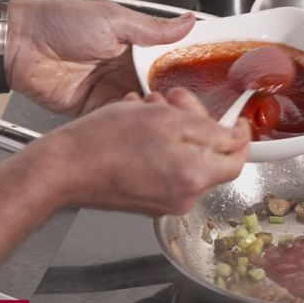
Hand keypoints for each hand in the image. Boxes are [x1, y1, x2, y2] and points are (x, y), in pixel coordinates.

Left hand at [5, 0, 194, 115]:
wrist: (19, 45)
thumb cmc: (58, 23)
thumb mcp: (113, 19)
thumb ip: (152, 28)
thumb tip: (187, 22)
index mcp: (134, 44)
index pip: (168, 61)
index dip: (183, 72)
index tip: (201, 80)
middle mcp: (125, 68)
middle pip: (160, 88)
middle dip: (172, 97)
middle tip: (184, 102)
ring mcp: (111, 90)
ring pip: (144, 107)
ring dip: (153, 111)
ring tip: (162, 110)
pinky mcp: (96, 109)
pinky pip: (122, 119)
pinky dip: (132, 122)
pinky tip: (140, 119)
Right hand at [44, 88, 250, 214]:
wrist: (63, 169)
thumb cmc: (104, 142)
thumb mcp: (166, 119)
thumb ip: (210, 130)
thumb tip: (237, 138)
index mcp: (194, 177)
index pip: (237, 160)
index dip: (240, 135)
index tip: (237, 119)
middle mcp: (185, 197)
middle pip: (210, 156)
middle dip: (196, 122)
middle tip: (175, 100)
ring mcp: (166, 203)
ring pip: (187, 160)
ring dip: (175, 130)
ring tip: (149, 109)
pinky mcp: (149, 201)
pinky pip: (168, 169)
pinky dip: (161, 146)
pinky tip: (140, 126)